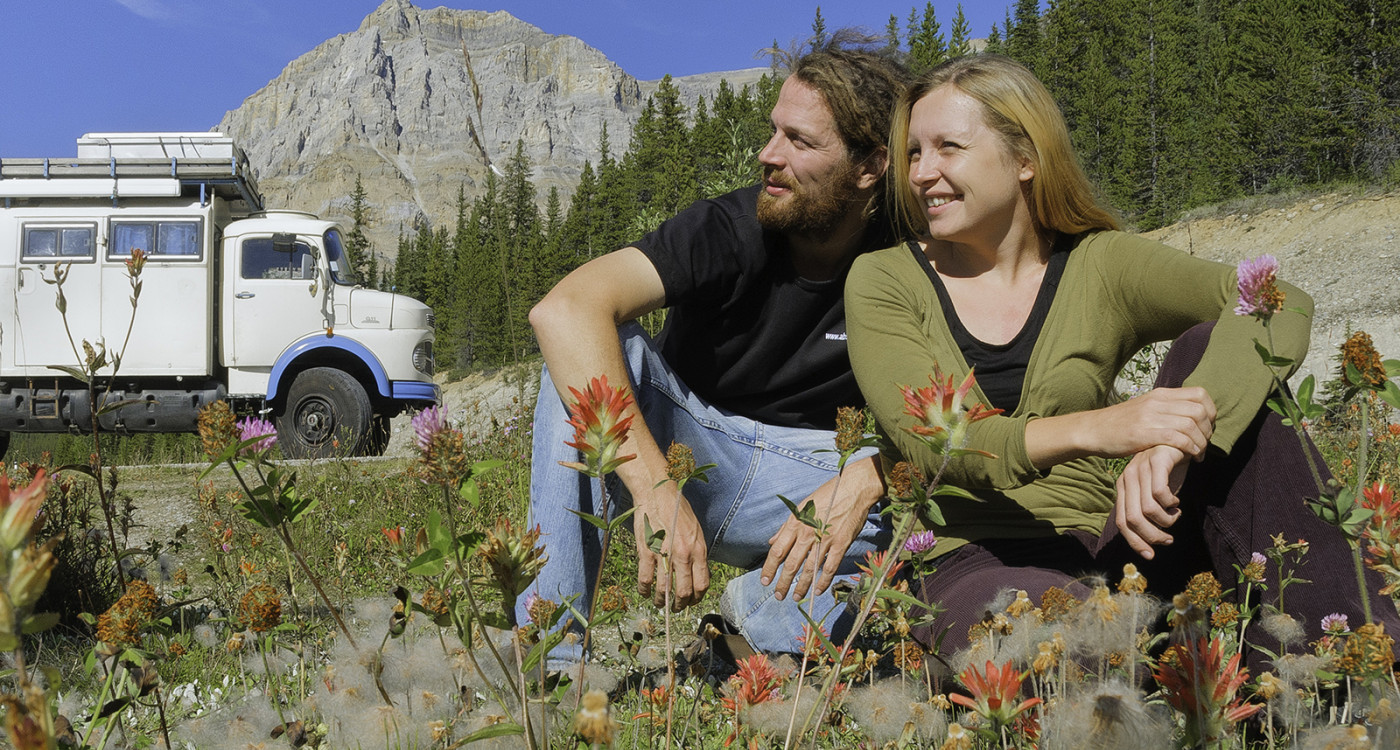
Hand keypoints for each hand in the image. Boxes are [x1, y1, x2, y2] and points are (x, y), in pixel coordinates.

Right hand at [635, 486, 710, 610]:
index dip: (697, 598)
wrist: (657, 493)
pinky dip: (644, 590)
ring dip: (661, 601)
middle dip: (680, 605)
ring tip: (659, 604)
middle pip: (684, 592)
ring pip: (663, 590)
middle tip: (675, 608)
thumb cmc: (677, 509)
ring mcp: (664, 554)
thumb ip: (697, 552)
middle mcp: (683, 554)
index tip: (691, 601)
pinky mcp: (646, 551)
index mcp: (698, 549)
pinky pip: (645, 579)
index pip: (702, 584)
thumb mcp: (696, 530)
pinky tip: (644, 592)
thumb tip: (696, 572)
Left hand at [761, 456, 883, 600]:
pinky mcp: (840, 543)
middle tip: (778, 596)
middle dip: (782, 582)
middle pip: (791, 563)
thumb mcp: (802, 506)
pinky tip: (817, 591)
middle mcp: (807, 533)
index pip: (777, 550)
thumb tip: (772, 541)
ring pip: (809, 569)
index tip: (764, 581)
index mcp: (795, 523)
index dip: (769, 568)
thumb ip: (786, 526)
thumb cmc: (827, 495)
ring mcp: (825, 539)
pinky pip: (829, 567)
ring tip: (795, 597)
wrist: (853, 488)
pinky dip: (823, 581)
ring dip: (801, 586)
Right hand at [1089, 387, 1216, 459]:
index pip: (1200, 394)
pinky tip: (1190, 457)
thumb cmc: (1119, 424)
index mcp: (1160, 394)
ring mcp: (1150, 417)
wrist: (1092, 429)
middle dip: (1208, 430)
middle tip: (1204, 443)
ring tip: (1199, 454)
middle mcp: (1157, 402)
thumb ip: (1165, 408)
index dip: (1211, 411)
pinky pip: (1177, 438)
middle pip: (1199, 410)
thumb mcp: (1145, 408)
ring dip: (1201, 442)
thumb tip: (1189, 415)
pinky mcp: (1143, 433)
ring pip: (1191, 425)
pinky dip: (1190, 448)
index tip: (1207, 427)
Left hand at [1114, 444, 1190, 558]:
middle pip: (1133, 519)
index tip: (1150, 555)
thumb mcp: (1155, 494)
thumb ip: (1149, 512)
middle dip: (1152, 536)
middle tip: (1168, 539)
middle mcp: (1128, 478)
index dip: (1135, 541)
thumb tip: (1150, 544)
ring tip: (1175, 516)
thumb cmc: (1168, 471)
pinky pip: (1160, 492)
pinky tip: (1177, 502)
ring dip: (1165, 521)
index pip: (1122, 522)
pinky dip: (1170, 504)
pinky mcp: (1157, 461)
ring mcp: (1140, 468)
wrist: (1181, 440)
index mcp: (1124, 488)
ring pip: (1147, 509)